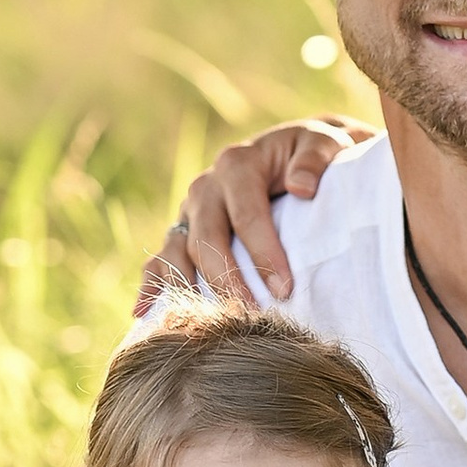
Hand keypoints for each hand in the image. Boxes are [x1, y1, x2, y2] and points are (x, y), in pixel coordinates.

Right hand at [134, 115, 373, 311]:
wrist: (293, 154)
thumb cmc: (311, 155)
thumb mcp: (323, 144)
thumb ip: (316, 159)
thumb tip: (302, 187)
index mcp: (237, 165)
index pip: (246, 214)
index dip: (263, 254)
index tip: (285, 289)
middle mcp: (205, 187)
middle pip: (207, 238)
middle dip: (227, 279)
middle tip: (251, 316)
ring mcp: (190, 212)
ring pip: (178, 251)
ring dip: (190, 288)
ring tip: (209, 322)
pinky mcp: (183, 232)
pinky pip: (160, 259)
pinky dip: (151, 285)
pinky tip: (144, 314)